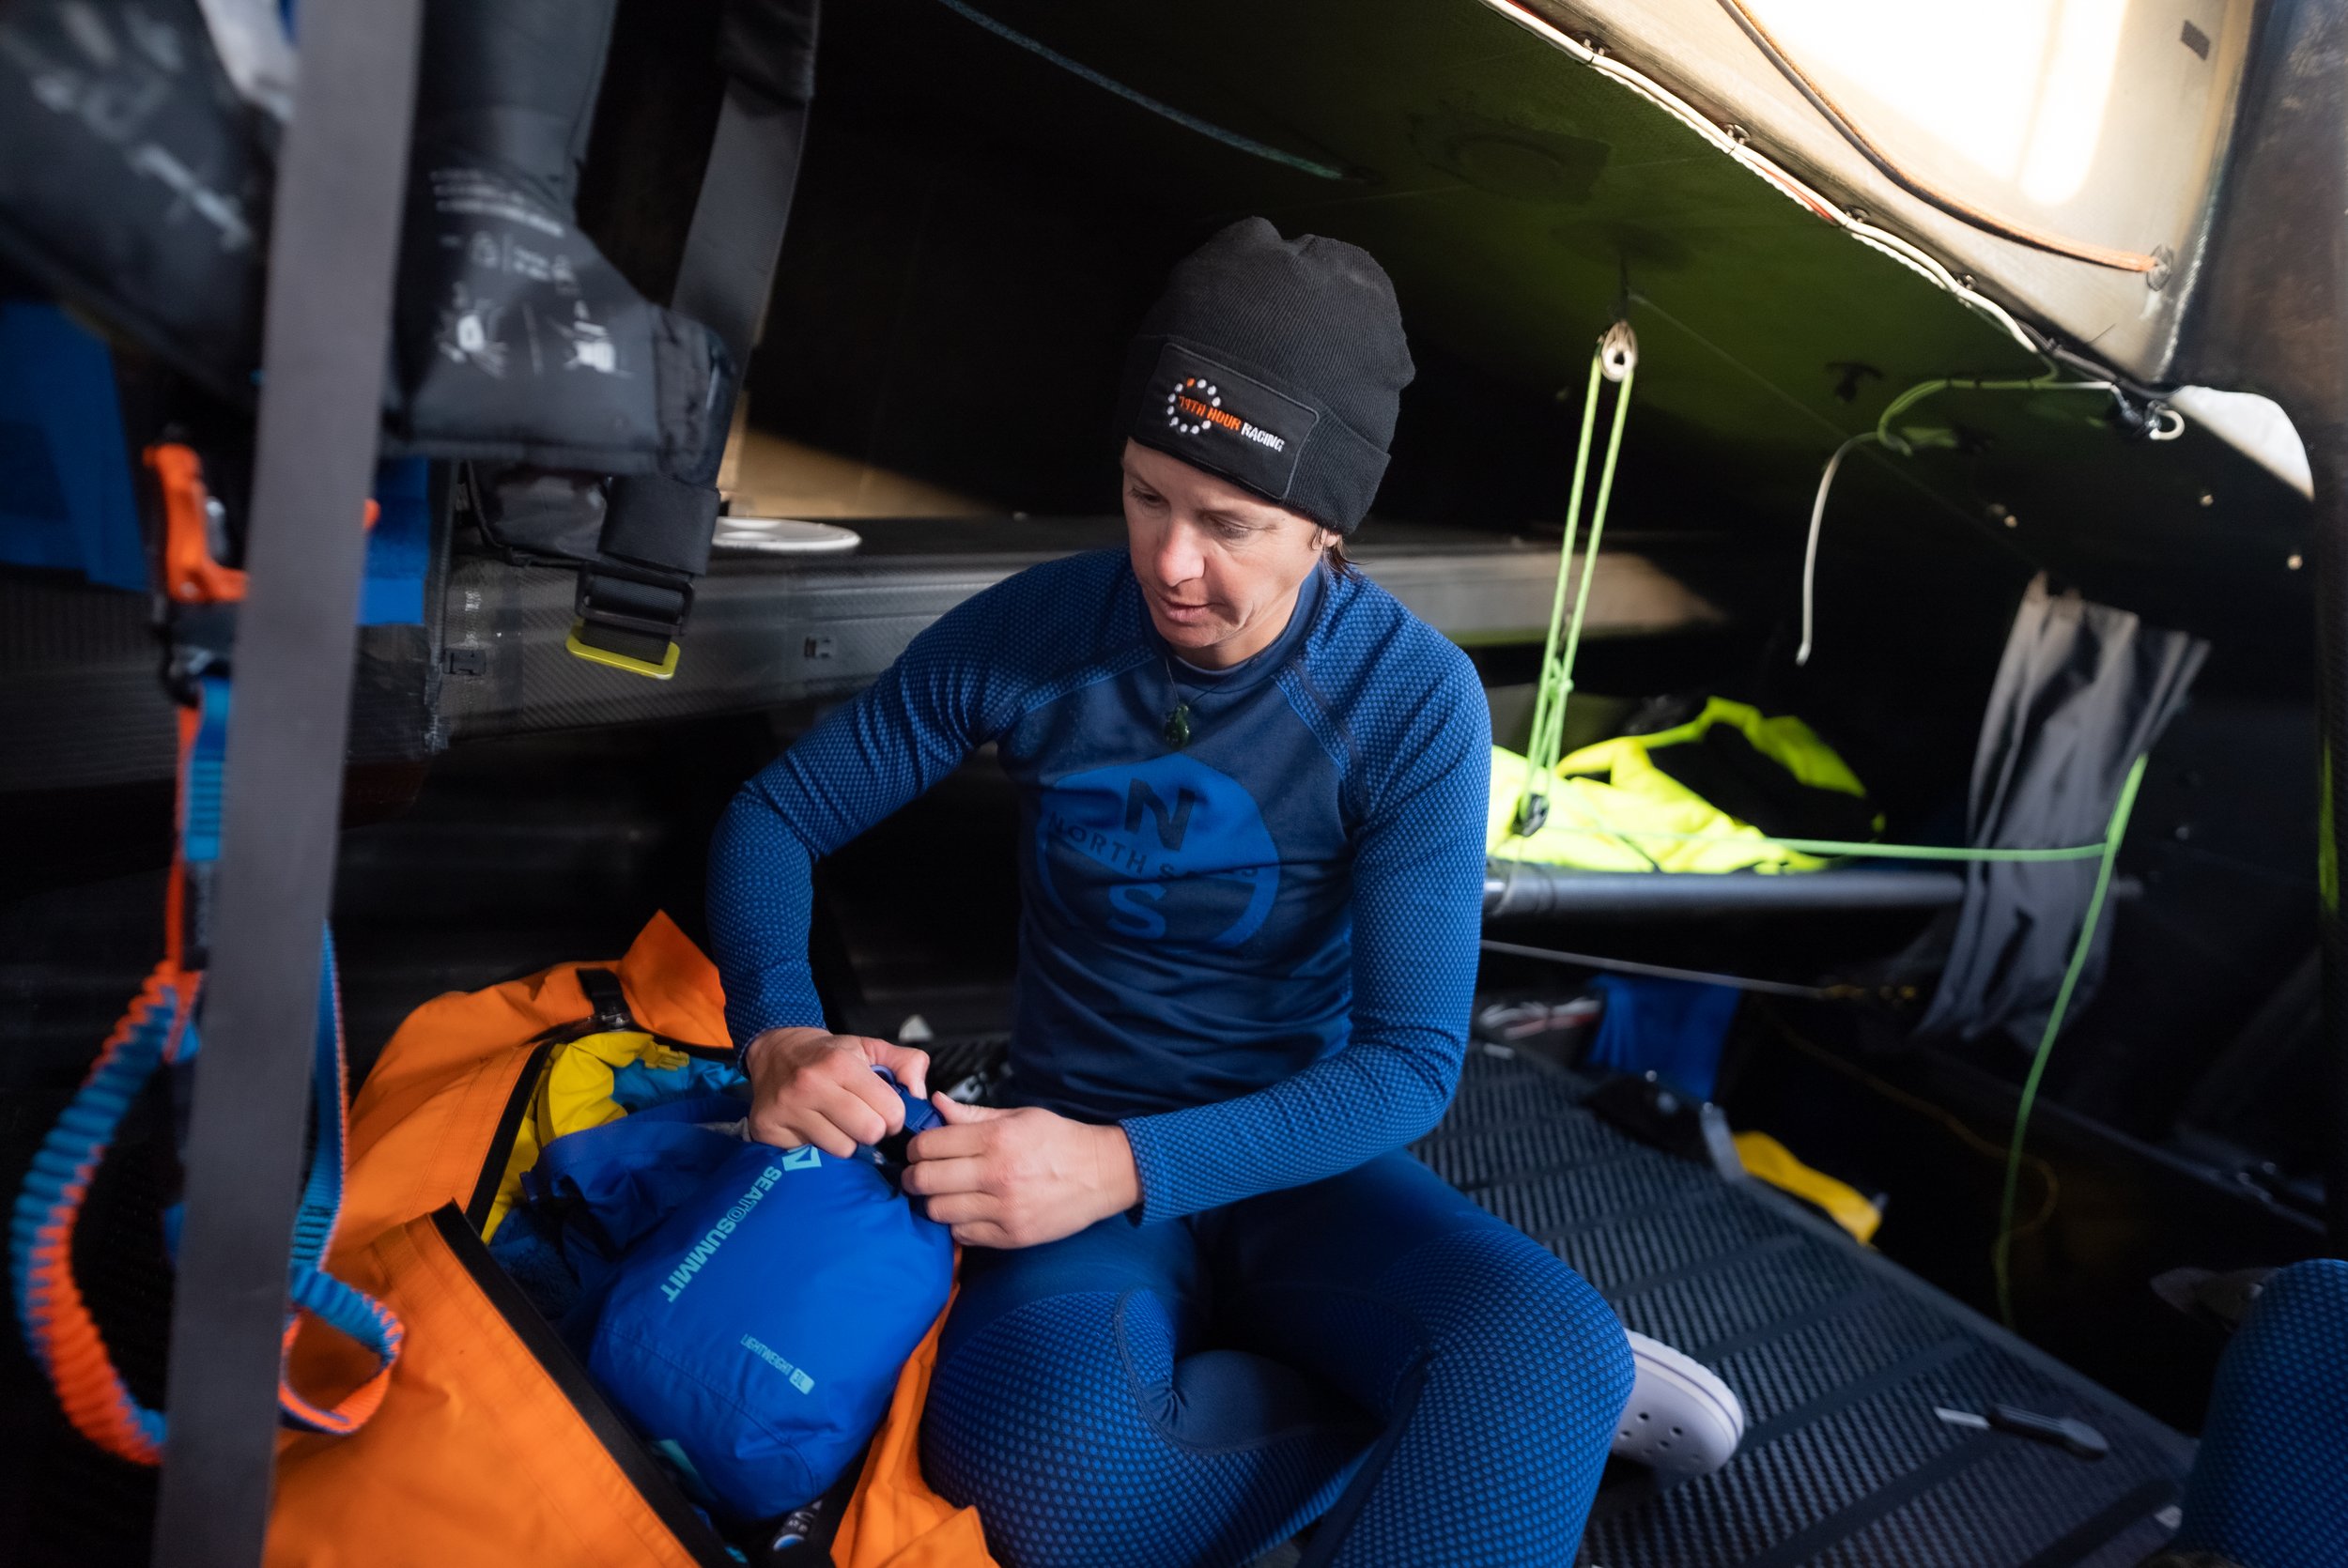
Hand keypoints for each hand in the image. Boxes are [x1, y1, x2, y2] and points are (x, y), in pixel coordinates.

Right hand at [742, 1026, 930, 1157]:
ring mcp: (787, 1110)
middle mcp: (810, 1085)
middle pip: (868, 1133)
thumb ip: (907, 1063)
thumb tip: (921, 1095)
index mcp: (839, 1063)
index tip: (886, 1113)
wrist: (776, 1053)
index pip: (889, 1110)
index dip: (895, 1116)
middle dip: (874, 1131)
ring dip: (847, 1142)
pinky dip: (820, 1148)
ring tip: (839, 1125)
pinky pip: (812, 1156)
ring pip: (842, 1150)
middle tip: (865, 1121)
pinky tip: (817, 1132)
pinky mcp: (768, 1130)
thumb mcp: (870, 1047)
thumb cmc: (828, 1055)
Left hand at [902, 1097, 1140, 1248]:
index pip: (929, 1144)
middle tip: (918, 1174)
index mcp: (996, 1139)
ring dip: (933, 1203)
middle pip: (925, 1180)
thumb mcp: (1019, 1116)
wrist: (1103, 1173)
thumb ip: (973, 1114)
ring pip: (938, 1211)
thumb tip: (937, 1104)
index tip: (917, 1150)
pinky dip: (957, 1224)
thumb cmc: (1061, 1141)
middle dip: (913, 1177)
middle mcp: (997, 1174)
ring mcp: (1003, 1209)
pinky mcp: (1011, 1236)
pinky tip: (967, 1212)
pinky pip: (963, 1235)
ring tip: (942, 1194)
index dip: (915, 1147)